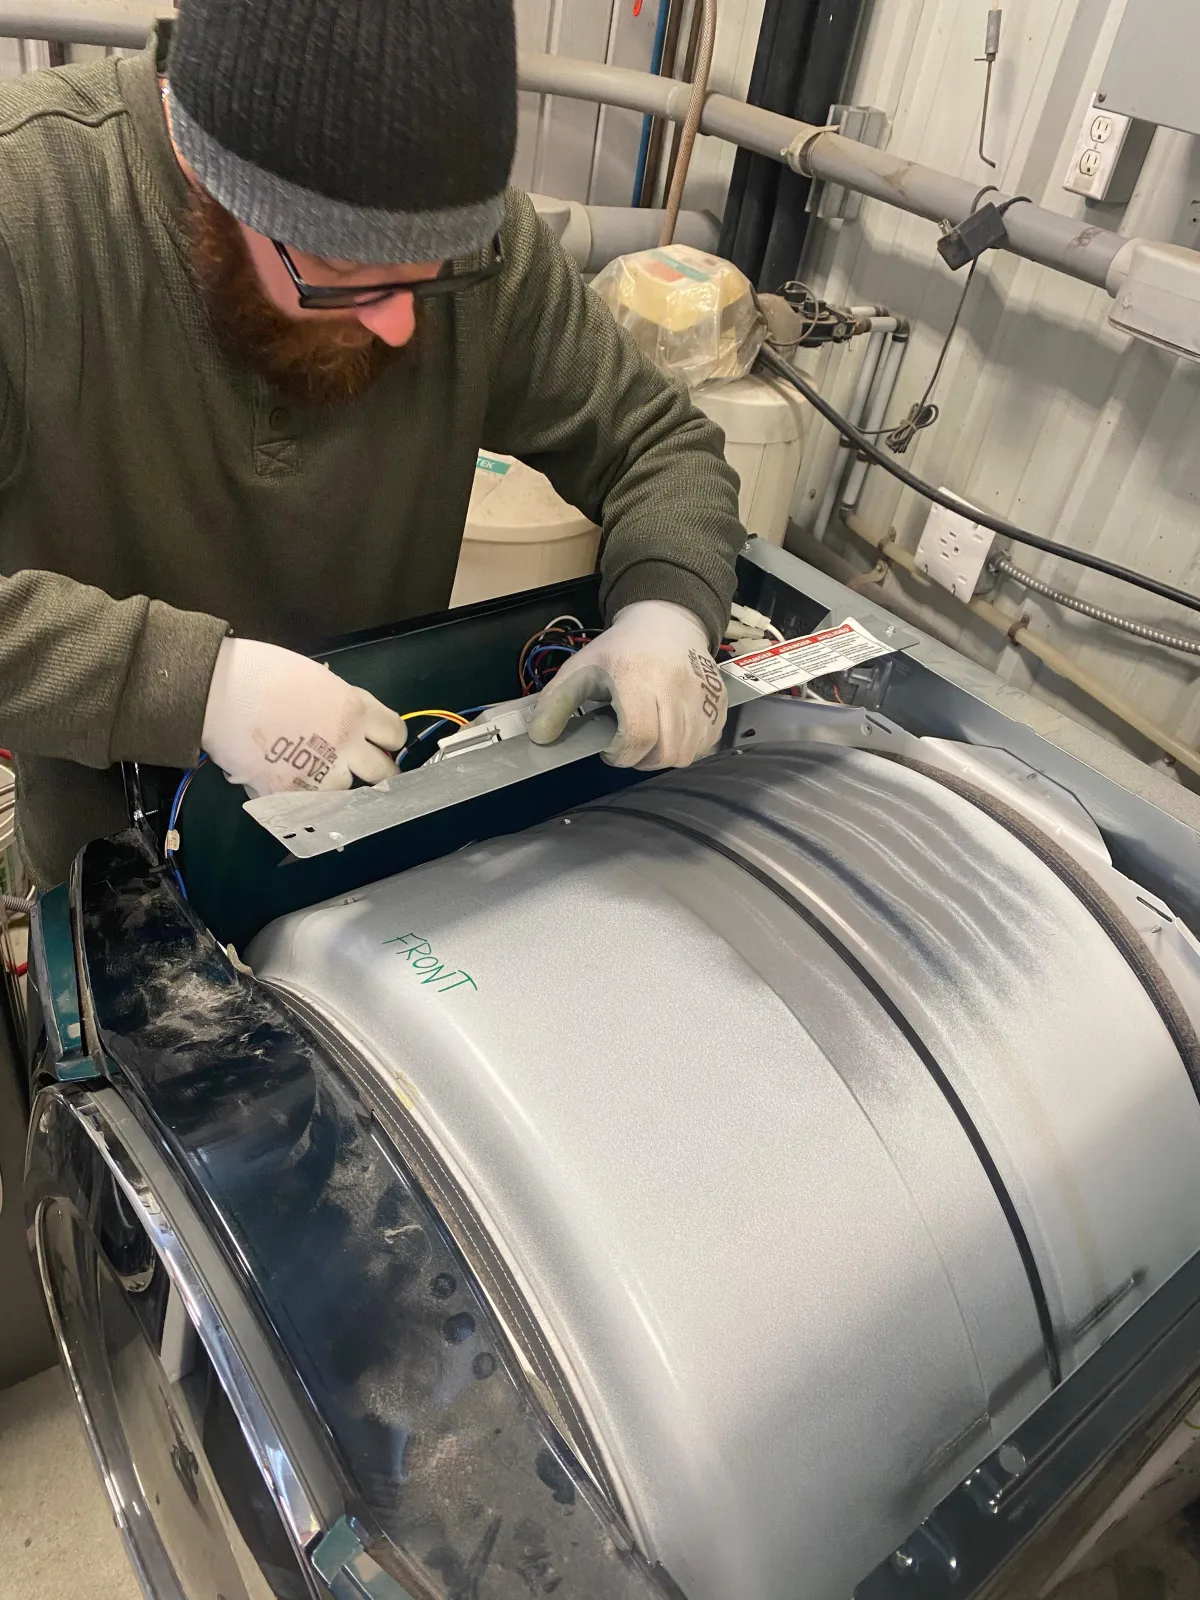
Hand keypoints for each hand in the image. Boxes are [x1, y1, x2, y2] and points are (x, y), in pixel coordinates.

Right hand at [201, 638, 405, 796]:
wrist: (218, 692)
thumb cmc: (262, 672)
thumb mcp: (317, 681)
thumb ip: (339, 705)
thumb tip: (345, 719)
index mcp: (355, 710)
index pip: (395, 734)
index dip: (387, 738)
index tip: (377, 741)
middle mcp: (346, 745)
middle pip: (383, 772)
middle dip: (374, 770)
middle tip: (358, 767)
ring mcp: (321, 773)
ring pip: (345, 790)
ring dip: (333, 783)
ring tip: (310, 769)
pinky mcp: (292, 794)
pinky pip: (308, 804)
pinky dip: (300, 796)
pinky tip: (285, 779)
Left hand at [529, 601, 726, 769]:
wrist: (667, 622)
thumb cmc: (621, 649)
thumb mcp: (582, 668)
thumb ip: (557, 703)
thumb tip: (540, 737)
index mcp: (638, 677)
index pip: (638, 735)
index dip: (621, 754)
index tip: (610, 749)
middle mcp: (675, 686)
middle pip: (666, 751)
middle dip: (642, 760)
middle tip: (629, 746)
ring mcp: (702, 694)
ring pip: (688, 752)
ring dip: (665, 756)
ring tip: (650, 740)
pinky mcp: (718, 701)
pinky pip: (707, 743)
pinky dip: (689, 747)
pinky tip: (672, 733)